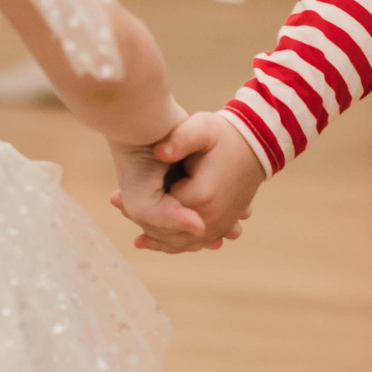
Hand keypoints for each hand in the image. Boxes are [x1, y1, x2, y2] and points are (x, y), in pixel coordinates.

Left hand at [121, 109, 265, 253]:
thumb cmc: (224, 135)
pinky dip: (176, 244)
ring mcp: (220, 226)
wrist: (257, 144)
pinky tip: (155, 241)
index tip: (115, 197)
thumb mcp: (202, 128)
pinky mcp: (225, 226)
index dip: (134, 206)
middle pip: (166, 231)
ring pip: (180, 242)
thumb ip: (180, 139)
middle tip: (115, 205)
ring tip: (133, 231)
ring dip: (156, 238)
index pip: (158, 213)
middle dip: (141, 221)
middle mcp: (211, 219)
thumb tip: (158, 153)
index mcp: (201, 198)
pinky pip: (196, 243)